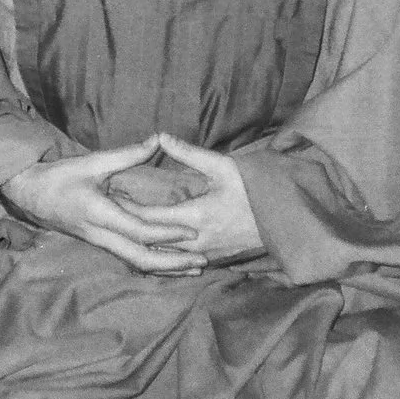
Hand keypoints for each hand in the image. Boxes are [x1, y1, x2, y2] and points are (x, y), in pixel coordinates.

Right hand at [0, 140, 206, 275]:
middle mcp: (100, 234)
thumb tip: (157, 140)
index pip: (138, 230)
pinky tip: (169, 265)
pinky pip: (129, 259)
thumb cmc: (58, 177)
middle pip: (140, 258)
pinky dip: (152, 264)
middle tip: (201, 264)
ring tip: (193, 270)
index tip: (192, 232)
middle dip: (172, 264)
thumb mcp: (91, 162)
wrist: (29, 196)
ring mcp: (99, 243)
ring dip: (165, 268)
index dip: (167, 233)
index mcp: (98, 213)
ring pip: (136, 263)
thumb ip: (126, 154)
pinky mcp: (100, 243)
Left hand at [119, 133, 263, 264]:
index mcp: (196, 217)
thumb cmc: (256, 189)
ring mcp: (208, 255)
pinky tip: (153, 248)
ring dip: (146, 245)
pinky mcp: (217, 260)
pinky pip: (183, 262)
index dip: (129, 208)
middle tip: (110, 215)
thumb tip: (160, 137)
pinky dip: (165, 255)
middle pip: (154, 242)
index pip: (151, 217)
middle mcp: (197, 242)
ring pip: (167, 257)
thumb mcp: (223, 166)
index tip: (111, 198)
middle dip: (132, 229)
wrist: (289, 218)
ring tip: (125, 232)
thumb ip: (189, 154)